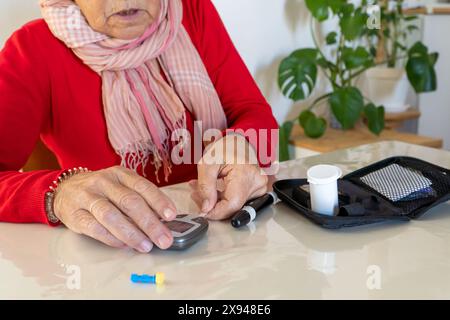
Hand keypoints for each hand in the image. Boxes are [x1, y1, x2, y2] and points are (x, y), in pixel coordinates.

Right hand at [53, 166, 176, 252]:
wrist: (63, 190)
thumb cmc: (101, 191)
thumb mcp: (120, 187)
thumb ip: (139, 200)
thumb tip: (162, 221)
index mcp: (120, 174)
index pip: (142, 186)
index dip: (158, 201)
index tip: (171, 215)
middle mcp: (104, 182)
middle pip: (130, 202)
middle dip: (150, 223)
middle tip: (163, 239)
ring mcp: (87, 197)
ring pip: (112, 215)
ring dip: (132, 234)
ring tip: (146, 246)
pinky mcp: (74, 214)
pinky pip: (95, 228)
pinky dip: (111, 238)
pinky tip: (124, 245)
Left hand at [190, 134, 268, 219]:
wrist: (238, 142)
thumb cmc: (226, 147)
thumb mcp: (208, 163)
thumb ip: (205, 187)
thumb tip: (206, 208)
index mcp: (246, 175)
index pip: (232, 204)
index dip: (215, 212)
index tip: (202, 211)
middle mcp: (257, 183)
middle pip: (232, 206)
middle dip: (211, 205)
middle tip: (196, 194)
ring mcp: (259, 188)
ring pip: (234, 206)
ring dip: (216, 202)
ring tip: (202, 190)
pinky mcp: (257, 190)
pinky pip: (238, 201)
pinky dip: (224, 199)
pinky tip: (213, 191)